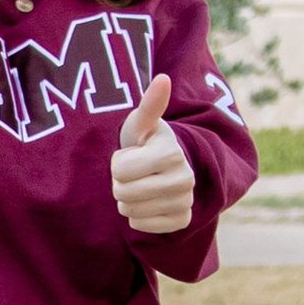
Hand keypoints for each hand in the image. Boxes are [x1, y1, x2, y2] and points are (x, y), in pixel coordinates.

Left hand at [110, 72, 194, 233]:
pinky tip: (147, 201)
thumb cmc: (144, 142)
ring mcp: (185, 202)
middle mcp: (185, 180)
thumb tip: (163, 78)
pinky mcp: (181, 220)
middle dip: (120, 182)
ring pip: (130, 212)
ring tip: (139, 184)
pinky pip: (141, 226)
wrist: (164, 167)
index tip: (131, 154)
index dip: (118, 162)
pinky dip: (137, 216)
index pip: (120, 171)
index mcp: (172, 153)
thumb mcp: (140, 124)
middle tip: (133, 172)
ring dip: (127, 200)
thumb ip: (149, 105)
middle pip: (123, 193)